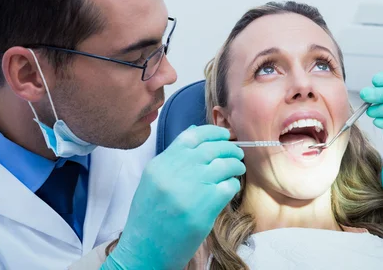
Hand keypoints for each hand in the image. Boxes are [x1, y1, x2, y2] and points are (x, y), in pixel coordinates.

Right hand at [102, 125, 244, 269]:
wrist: (145, 249)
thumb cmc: (150, 216)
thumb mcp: (154, 180)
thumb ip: (174, 157)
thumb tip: (196, 132)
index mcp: (161, 164)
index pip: (192, 136)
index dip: (212, 132)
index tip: (223, 134)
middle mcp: (176, 171)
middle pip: (212, 148)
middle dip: (229, 148)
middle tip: (236, 152)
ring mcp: (191, 187)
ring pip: (224, 164)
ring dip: (235, 165)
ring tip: (237, 169)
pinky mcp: (205, 206)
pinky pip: (229, 186)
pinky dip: (233, 184)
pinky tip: (230, 188)